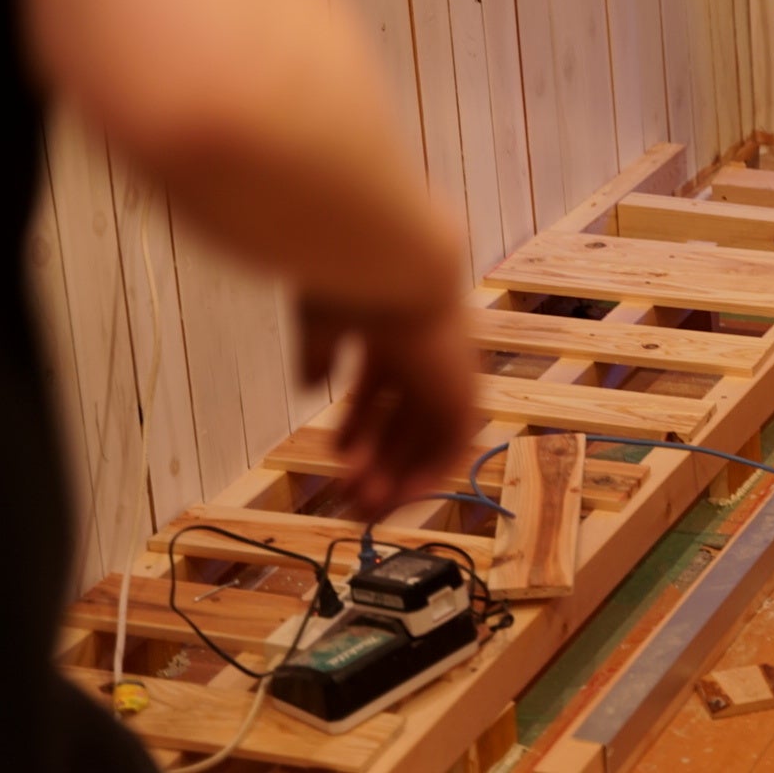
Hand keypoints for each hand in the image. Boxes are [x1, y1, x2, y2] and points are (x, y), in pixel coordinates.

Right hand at [299, 298, 478, 516]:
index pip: (380, 389)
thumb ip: (318, 354)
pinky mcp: (464, 388)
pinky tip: (400, 498)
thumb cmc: (349, 283)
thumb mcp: (323, 322)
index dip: (358, 426)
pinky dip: (431, 471)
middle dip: (376, 460)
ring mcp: (446, 371)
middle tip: (350, 496)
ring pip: (426, 435)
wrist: (391, 267)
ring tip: (364, 506)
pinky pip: (455, 442)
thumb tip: (309, 386)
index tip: (337, 456)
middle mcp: (424, 352)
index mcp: (392, 330)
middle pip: (404, 419)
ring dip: (398, 474)